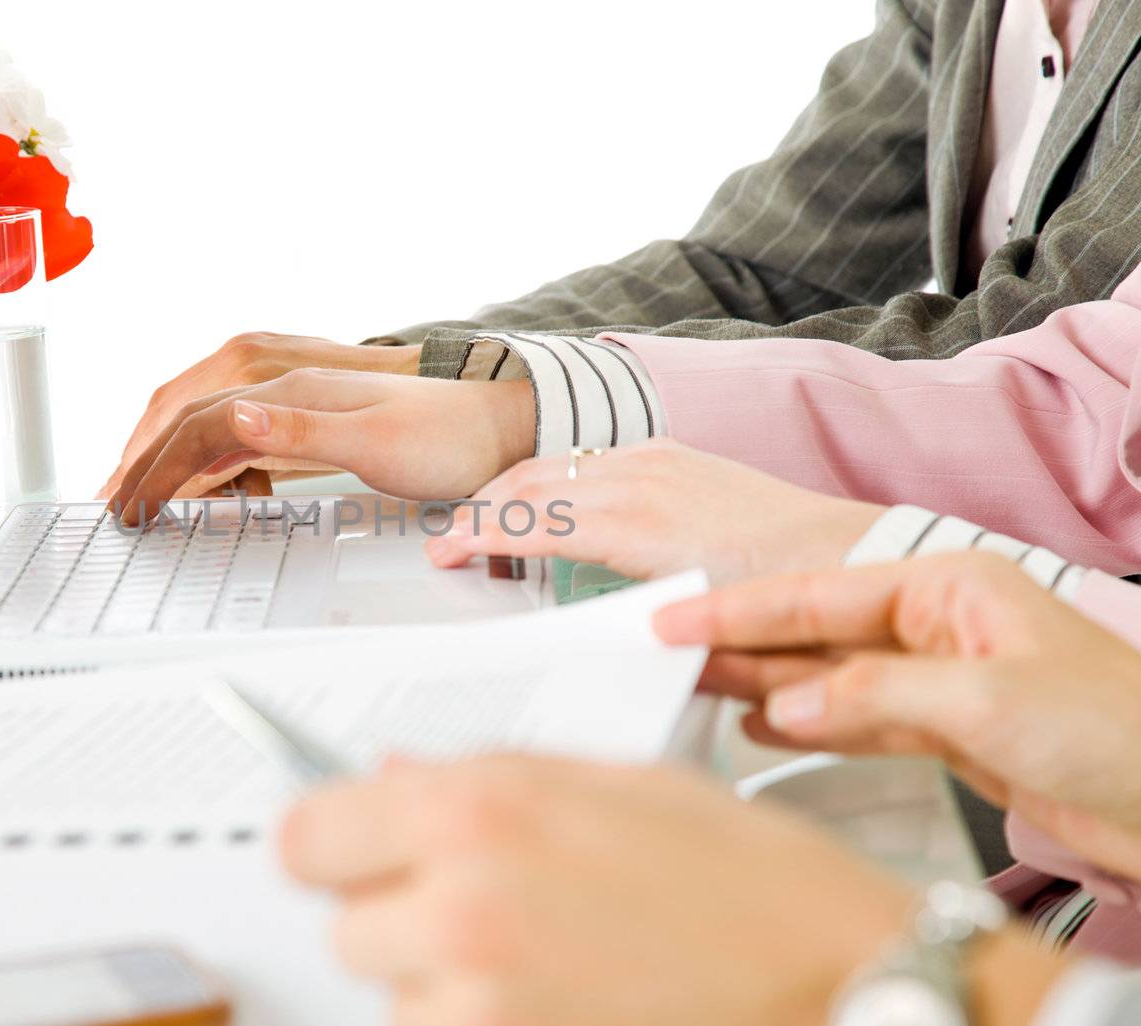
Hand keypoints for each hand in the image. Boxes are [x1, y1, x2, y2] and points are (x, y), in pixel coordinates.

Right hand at [99, 333, 420, 498]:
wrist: (496, 425)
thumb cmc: (445, 435)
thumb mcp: (374, 441)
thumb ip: (299, 431)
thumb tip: (233, 421)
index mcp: (289, 385)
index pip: (200, 422)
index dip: (160, 466)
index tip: (134, 505)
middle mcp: (284, 381)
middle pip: (190, 414)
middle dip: (147, 459)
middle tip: (116, 504)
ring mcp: (293, 397)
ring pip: (208, 422)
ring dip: (172, 459)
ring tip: (143, 495)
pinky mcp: (306, 416)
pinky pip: (238, 434)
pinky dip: (210, 461)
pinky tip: (208, 486)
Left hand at [282, 756, 1059, 1025]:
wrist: (853, 991)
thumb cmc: (759, 885)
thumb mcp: (622, 785)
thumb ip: (489, 777)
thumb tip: (388, 778)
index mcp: (478, 811)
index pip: (307, 837)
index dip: (335, 845)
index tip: (356, 854)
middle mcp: (460, 913)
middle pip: (346, 929)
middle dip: (400, 919)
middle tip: (488, 909)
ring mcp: (480, 1012)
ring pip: (398, 1003)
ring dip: (444, 988)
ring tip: (553, 963)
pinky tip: (568, 1002)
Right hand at [425, 439, 884, 584]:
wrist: (848, 557)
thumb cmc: (778, 598)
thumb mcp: (687, 622)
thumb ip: (618, 622)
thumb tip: (572, 642)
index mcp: (636, 524)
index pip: (528, 520)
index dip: (477, 537)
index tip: (446, 555)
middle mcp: (641, 480)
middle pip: (531, 483)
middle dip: (481, 511)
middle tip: (452, 543)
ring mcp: (657, 460)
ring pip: (557, 465)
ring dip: (513, 493)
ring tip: (490, 526)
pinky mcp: (673, 455)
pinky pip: (591, 459)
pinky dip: (555, 480)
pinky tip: (551, 505)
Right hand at [655, 552, 1140, 882]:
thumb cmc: (1116, 731)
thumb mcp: (984, 701)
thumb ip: (870, 695)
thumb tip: (781, 703)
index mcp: (950, 586)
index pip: (819, 594)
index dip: (738, 608)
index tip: (673, 617)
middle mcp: (939, 625)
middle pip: (814, 631)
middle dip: (738, 641)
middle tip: (663, 650)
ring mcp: (940, 678)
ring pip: (828, 677)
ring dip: (760, 683)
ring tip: (690, 683)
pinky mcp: (947, 729)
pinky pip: (856, 720)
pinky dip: (805, 725)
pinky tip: (759, 725)